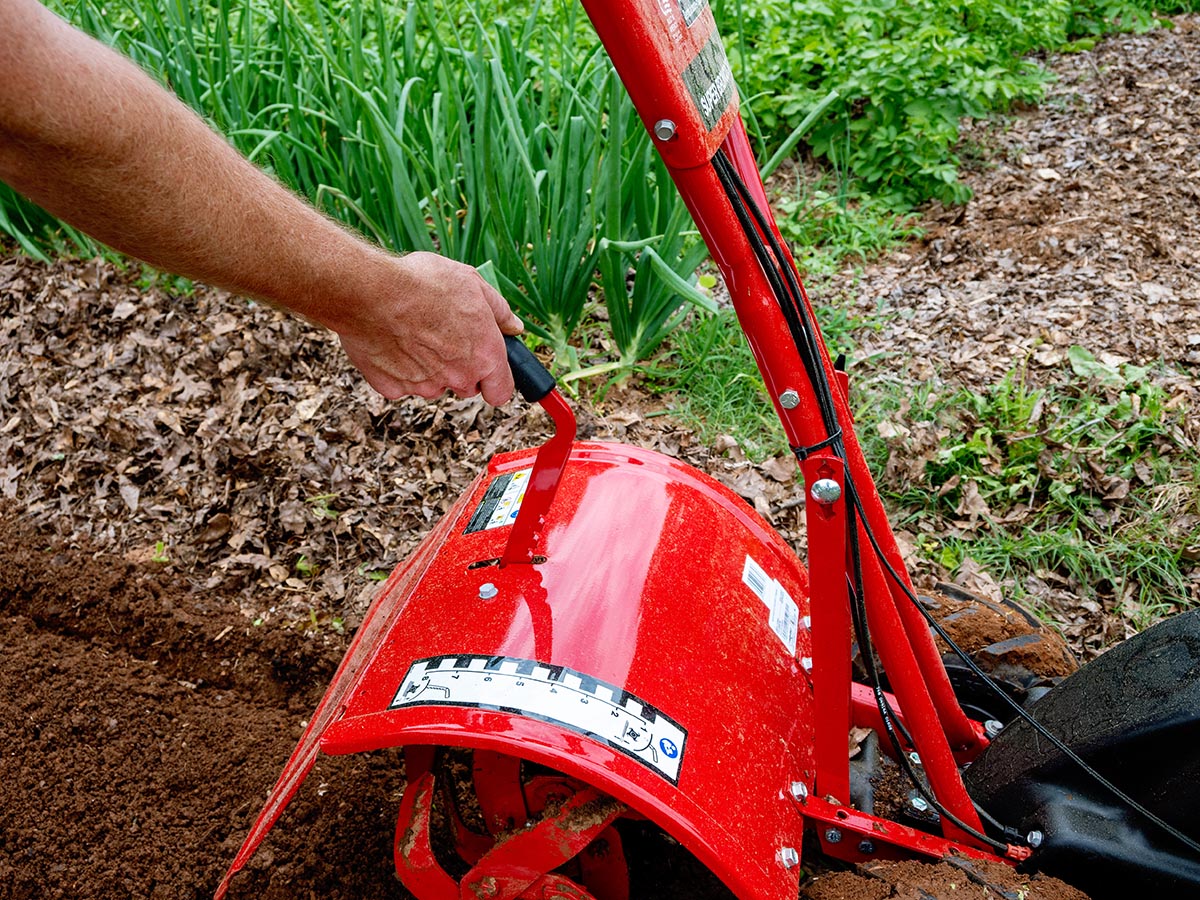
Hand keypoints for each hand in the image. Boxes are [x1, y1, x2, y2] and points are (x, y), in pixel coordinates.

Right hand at [334, 251, 523, 405]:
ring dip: (428, 367)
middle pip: (466, 387)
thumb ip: (499, 310)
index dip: (495, 382)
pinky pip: (401, 383)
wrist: (371, 291)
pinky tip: (391, 340)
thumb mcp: (472, 283)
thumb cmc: (423, 283)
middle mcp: (458, 377)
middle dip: (459, 368)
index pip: (501, 392)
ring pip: (433, 384)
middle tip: (443, 335)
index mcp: (484, 355)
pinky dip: (398, 368)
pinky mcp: (393, 388)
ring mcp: (424, 386)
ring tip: (413, 331)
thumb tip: (514, 327)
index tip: (488, 371)